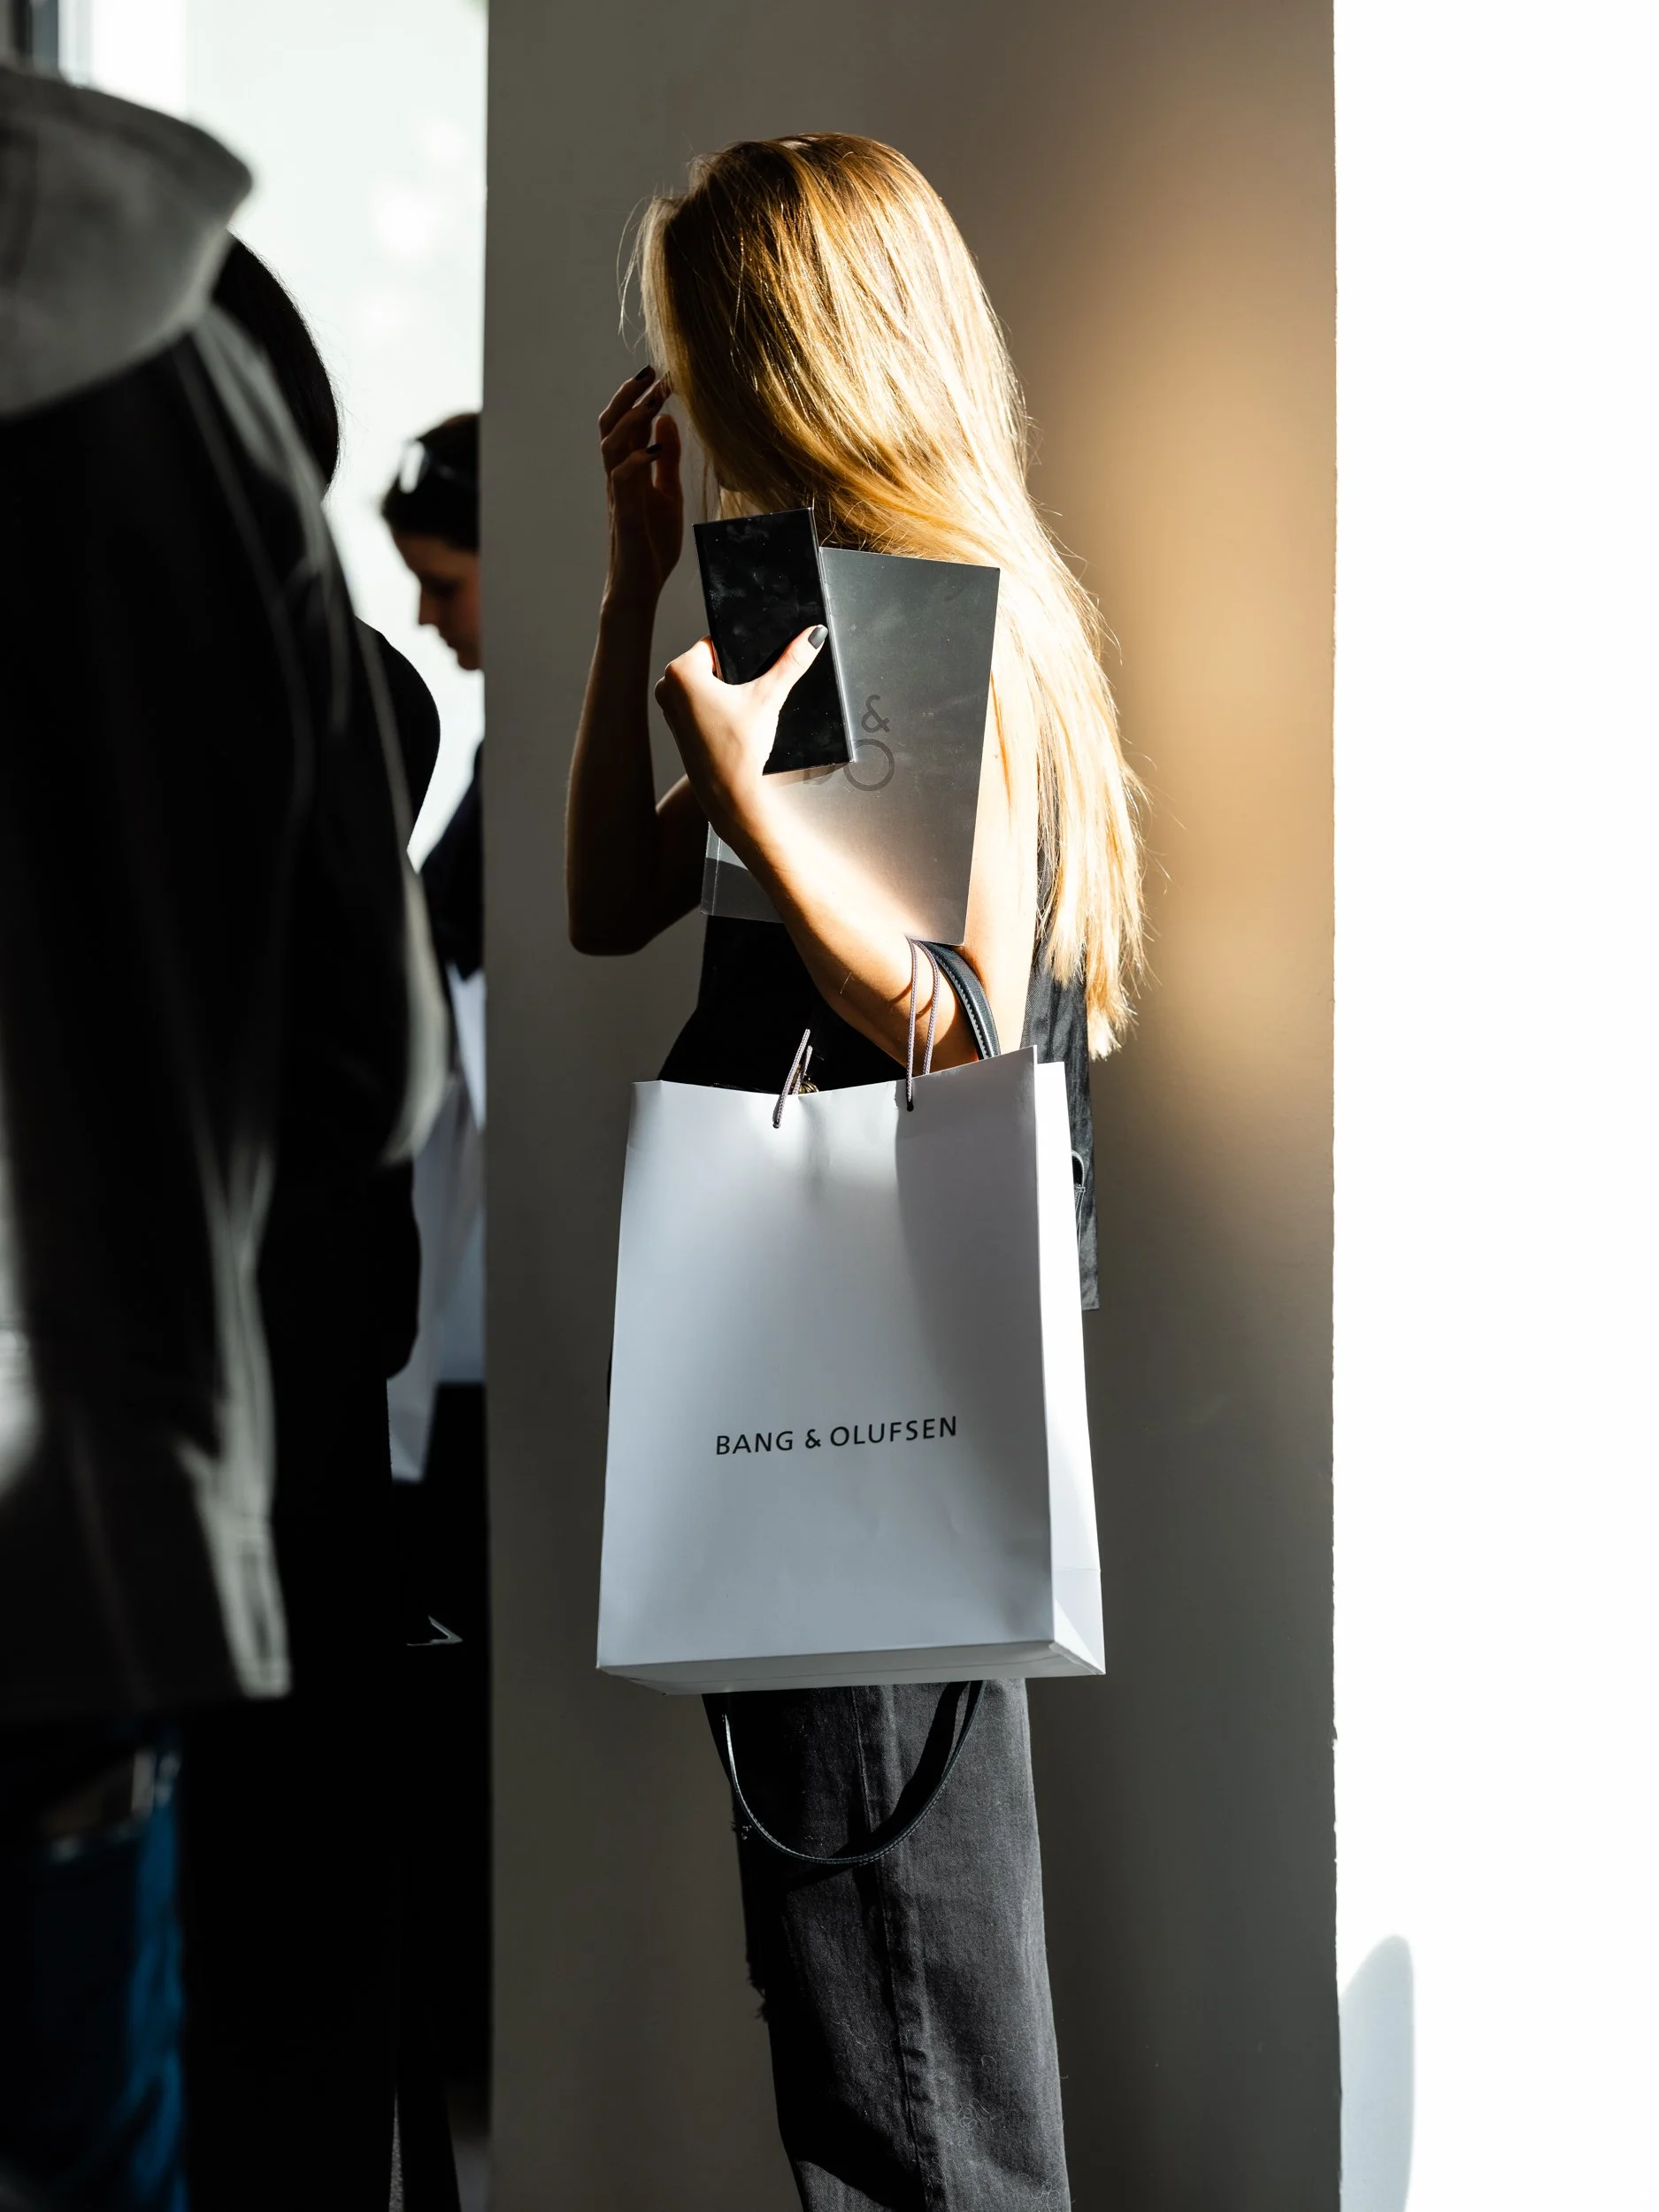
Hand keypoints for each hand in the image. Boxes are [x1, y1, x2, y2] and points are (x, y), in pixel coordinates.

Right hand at [598, 369, 682, 608]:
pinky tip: (654, 449)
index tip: (665, 375)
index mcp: (630, 470)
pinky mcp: (625, 515)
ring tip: (651, 400)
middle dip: (628, 396)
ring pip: (610, 445)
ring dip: (630, 420)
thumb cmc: (652, 542)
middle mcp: (619, 477)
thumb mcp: (669, 494)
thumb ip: (666, 459)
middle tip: (650, 372)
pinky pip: (622, 480)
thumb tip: (666, 420)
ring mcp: (619, 495)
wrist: (640, 584)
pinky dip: (636, 460)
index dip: (643, 397)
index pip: (629, 423)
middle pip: (610, 425)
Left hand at [654, 626, 827, 855]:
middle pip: (711, 664)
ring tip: (740, 712)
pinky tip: (732, 723)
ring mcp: (669, 709)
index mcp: (680, 671)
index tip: (751, 673)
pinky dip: (717, 708)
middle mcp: (667, 687)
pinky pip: (700, 704)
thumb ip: (791, 663)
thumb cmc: (738, 750)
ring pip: (706, 685)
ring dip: (726, 692)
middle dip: (733, 675)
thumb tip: (812, 635)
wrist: (730, 794)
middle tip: (748, 696)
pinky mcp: (678, 727)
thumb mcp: (768, 698)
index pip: (714, 644)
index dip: (738, 655)